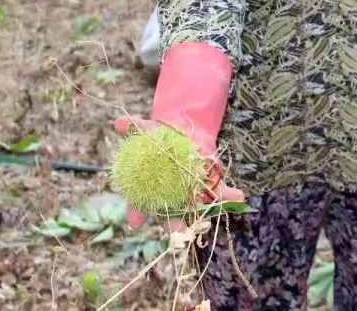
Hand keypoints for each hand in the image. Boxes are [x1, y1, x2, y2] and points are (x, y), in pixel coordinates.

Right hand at [112, 41, 236, 230]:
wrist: (184, 131)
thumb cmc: (161, 136)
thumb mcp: (148, 128)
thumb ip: (135, 125)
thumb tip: (119, 123)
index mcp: (152, 188)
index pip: (140, 205)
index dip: (136, 213)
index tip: (135, 222)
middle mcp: (171, 195)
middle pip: (170, 215)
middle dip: (174, 226)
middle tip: (177, 234)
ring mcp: (192, 192)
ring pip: (196, 208)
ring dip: (204, 214)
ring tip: (206, 222)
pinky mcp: (211, 184)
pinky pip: (219, 191)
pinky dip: (229, 194)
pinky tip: (238, 197)